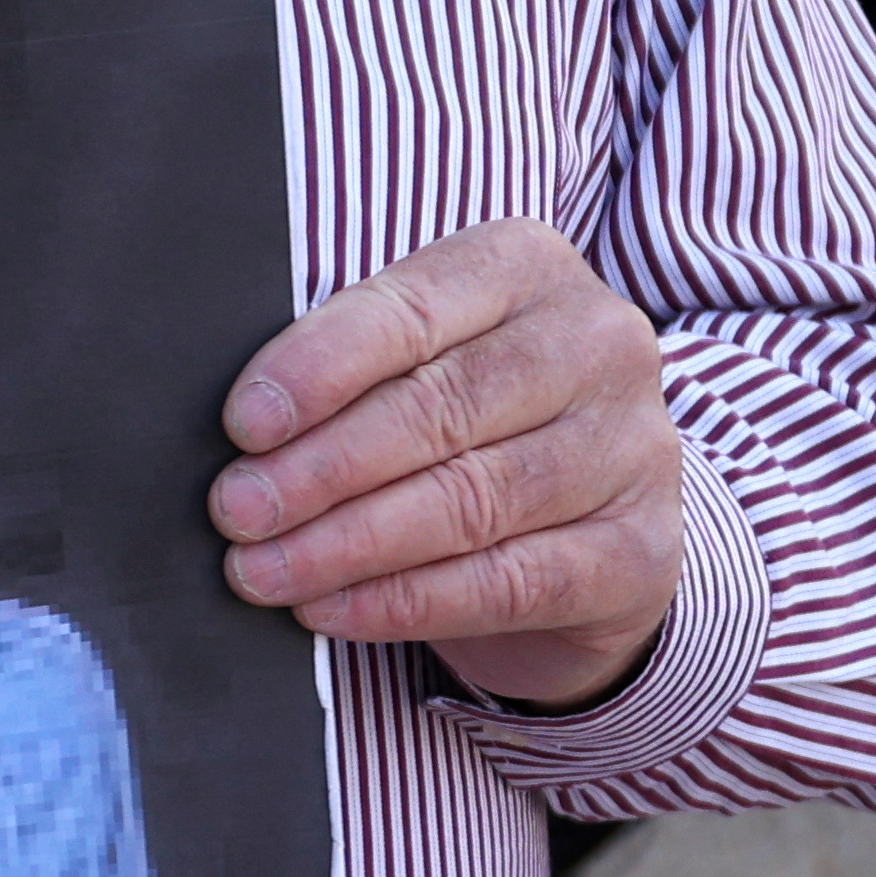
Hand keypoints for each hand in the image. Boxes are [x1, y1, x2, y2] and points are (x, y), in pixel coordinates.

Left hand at [214, 219, 685, 713]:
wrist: (586, 527)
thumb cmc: (464, 425)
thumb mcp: (413, 365)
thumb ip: (346, 368)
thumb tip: (242, 429)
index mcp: (526, 267)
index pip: (410, 311)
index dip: (320, 369)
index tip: (243, 425)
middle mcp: (598, 346)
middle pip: (440, 409)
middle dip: (321, 468)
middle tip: (236, 511)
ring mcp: (633, 450)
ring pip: (471, 500)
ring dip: (348, 544)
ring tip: (261, 570)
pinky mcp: (640, 553)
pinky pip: (510, 582)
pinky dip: (406, 601)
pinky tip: (332, 609)